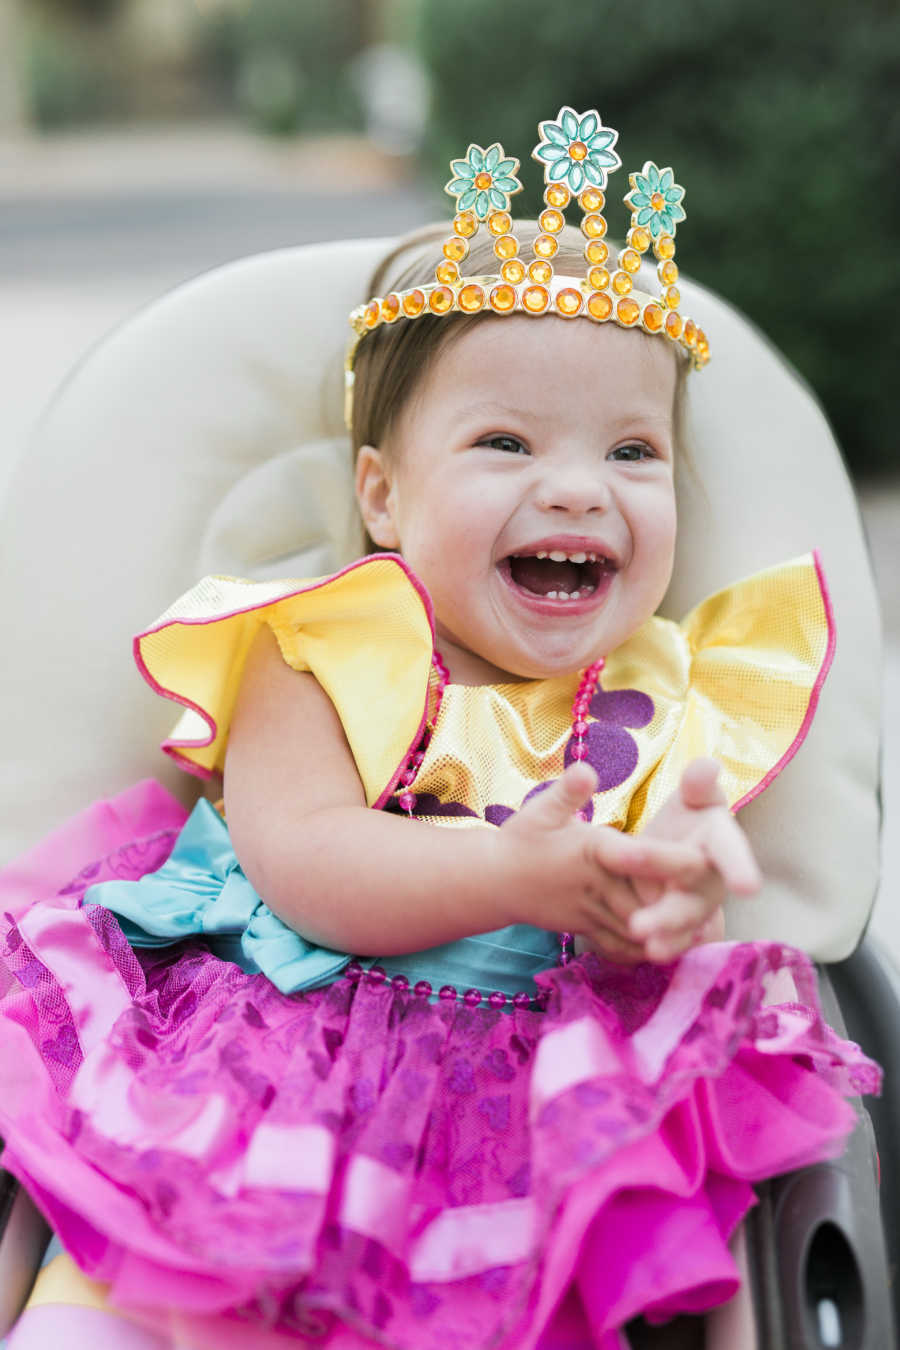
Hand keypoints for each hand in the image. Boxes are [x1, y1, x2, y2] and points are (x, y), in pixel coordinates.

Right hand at [500, 762, 706, 962]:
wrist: (496, 883)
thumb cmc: (523, 840)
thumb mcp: (541, 810)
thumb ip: (567, 792)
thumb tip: (587, 769)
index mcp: (588, 850)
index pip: (630, 855)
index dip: (663, 860)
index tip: (698, 860)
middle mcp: (592, 884)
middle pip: (641, 898)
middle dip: (675, 904)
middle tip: (715, 902)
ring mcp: (589, 912)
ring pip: (634, 927)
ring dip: (666, 931)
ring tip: (703, 929)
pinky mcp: (587, 930)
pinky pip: (619, 945)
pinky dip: (645, 950)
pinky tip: (670, 948)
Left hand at [628, 758, 760, 961]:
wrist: (676, 844)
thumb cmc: (690, 816)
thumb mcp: (693, 794)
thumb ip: (698, 783)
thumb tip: (706, 765)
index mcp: (721, 842)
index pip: (731, 853)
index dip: (740, 868)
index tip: (748, 887)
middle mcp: (714, 878)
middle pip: (696, 895)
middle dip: (671, 911)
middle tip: (641, 923)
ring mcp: (697, 905)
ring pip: (683, 923)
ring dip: (664, 935)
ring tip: (641, 945)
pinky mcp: (679, 925)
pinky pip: (673, 940)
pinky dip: (660, 946)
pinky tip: (639, 956)